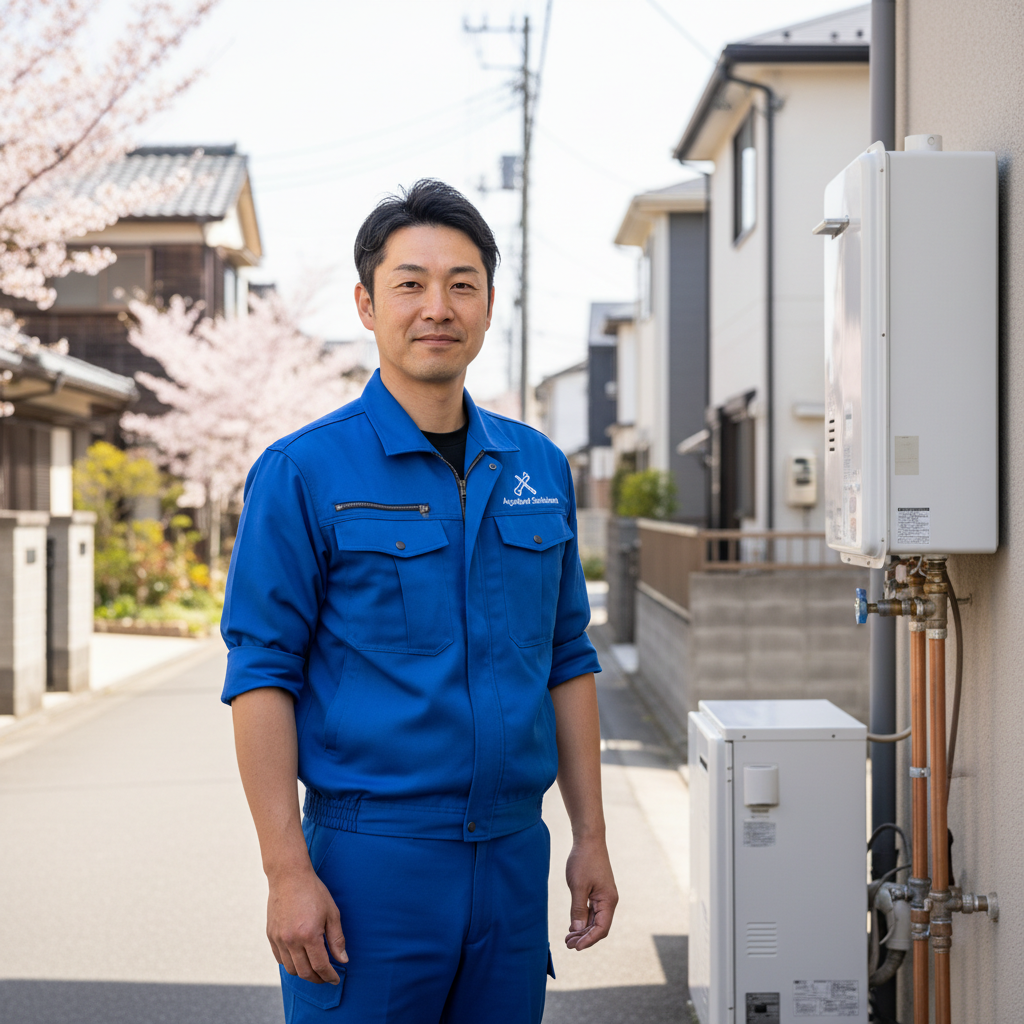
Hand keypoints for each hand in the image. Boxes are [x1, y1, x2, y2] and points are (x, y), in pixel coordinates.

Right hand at [267, 865, 347, 983]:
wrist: (289, 876)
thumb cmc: (314, 892)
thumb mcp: (332, 913)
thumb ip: (337, 939)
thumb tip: (343, 960)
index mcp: (309, 935)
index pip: (320, 966)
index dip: (329, 976)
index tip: (335, 979)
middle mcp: (292, 941)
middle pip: (305, 972)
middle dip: (318, 979)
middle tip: (326, 977)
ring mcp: (279, 939)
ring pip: (291, 969)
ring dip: (304, 973)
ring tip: (314, 970)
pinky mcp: (271, 936)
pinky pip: (280, 959)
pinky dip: (290, 964)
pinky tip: (300, 959)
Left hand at [564, 836, 617, 950]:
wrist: (589, 840)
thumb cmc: (584, 861)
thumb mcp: (578, 886)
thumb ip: (578, 909)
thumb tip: (577, 930)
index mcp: (608, 901)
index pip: (601, 929)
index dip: (589, 940)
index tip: (576, 948)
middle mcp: (609, 901)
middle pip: (599, 927)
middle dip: (584, 937)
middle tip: (567, 944)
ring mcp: (604, 897)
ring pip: (595, 920)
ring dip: (582, 930)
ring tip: (568, 938)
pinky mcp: (598, 892)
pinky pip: (592, 911)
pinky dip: (583, 920)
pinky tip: (573, 926)